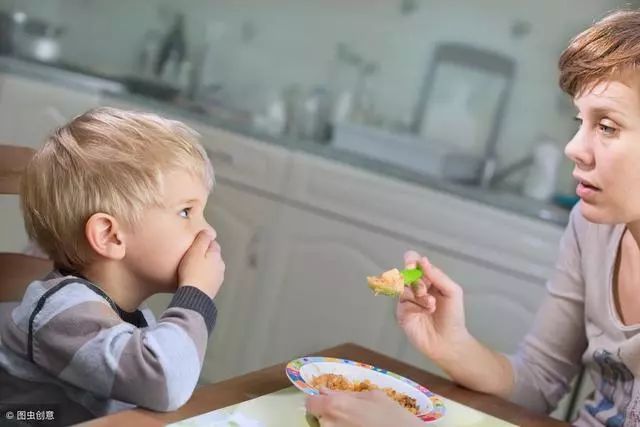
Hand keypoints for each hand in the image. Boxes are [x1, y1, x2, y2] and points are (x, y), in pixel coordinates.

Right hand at [178, 229, 224, 298]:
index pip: (213, 243)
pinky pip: (208, 279)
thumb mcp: (195, 251)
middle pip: (212, 256)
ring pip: (211, 268)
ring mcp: (218, 278)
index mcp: (216, 255)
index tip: (194, 245)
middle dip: (204, 255)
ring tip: (191, 270)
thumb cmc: (192, 273)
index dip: (203, 243)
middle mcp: (220, 266)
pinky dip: (203, 277)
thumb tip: (208, 231)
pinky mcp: (213, 289)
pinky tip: (194, 280)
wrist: (193, 296)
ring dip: (204, 267)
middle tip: (191, 257)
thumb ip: (202, 240)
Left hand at [305, 388, 422, 426]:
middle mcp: (329, 424)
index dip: (318, 401)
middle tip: (350, 414)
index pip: (310, 403)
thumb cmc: (392, 416)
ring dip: (338, 424)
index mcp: (335, 406)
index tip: (327, 401)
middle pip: (320, 417)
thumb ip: (346, 393)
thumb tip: (325, 391)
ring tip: (358, 423)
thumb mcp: (373, 396)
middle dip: (330, 414)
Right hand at [396, 250, 468, 361]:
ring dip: (418, 294)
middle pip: (405, 273)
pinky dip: (415, 305)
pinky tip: (426, 312)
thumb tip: (422, 260)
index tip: (412, 264)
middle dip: (415, 280)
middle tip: (424, 290)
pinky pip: (402, 302)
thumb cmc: (453, 315)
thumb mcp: (452, 291)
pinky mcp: (401, 313)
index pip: (414, 262)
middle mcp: (414, 287)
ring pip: (403, 287)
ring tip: (431, 305)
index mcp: (427, 279)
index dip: (411, 259)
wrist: (449, 340)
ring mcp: (406, 300)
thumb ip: (438, 275)